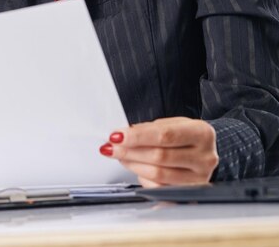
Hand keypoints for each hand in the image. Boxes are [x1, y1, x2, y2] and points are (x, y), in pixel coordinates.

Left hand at [99, 116, 218, 186]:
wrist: (206, 151)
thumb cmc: (187, 135)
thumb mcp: (175, 123)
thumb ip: (152, 128)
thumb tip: (124, 135)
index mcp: (202, 133)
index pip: (165, 135)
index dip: (137, 136)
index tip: (117, 135)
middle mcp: (204, 158)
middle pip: (159, 156)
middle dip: (130, 151)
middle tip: (111, 146)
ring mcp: (199, 179)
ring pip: (158, 174)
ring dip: (133, 164)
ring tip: (120, 155)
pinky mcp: (190, 194)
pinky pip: (160, 188)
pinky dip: (143, 178)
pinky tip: (135, 168)